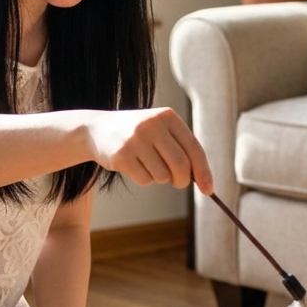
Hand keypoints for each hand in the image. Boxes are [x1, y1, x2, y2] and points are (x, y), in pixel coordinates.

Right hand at [86, 108, 213, 193]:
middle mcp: (152, 125)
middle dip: (182, 181)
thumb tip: (203, 181)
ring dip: (160, 178)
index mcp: (167, 117)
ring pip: (162, 176)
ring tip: (148, 165)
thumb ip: (181, 150)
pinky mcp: (121, 155)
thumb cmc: (139, 135)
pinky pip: (145, 180)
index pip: (194, 148)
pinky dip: (144, 179)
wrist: (97, 129)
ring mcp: (135, 139)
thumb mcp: (161, 131)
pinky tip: (134, 166)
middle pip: (180, 165)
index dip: (204, 171)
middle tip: (178, 183)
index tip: (209, 189)